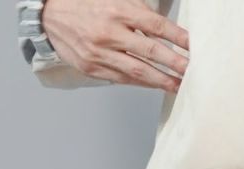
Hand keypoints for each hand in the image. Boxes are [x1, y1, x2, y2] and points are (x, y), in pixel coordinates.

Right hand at [40, 0, 188, 91]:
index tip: (193, 47)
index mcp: (117, 10)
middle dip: (175, 64)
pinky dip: (142, 82)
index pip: (156, 26)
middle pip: (151, 52)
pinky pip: (123, 78)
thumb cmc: (85, 4)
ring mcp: (101, 53)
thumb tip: (166, 27)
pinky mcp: (93, 68)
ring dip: (162, 80)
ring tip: (179, 85)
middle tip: (192, 72)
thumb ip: (138, 10)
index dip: (178, 38)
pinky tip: (156, 85)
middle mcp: (110, 33)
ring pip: (139, 71)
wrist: (49, 16)